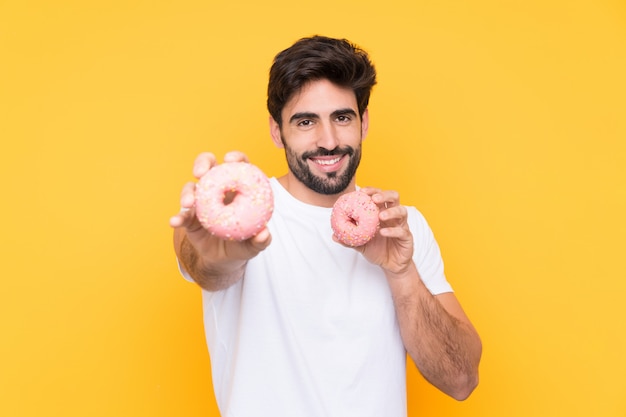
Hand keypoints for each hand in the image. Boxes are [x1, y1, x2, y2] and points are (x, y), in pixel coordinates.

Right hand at [169, 151, 271, 288]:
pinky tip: (174, 221)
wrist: (225, 261)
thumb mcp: (254, 244)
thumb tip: (264, 234)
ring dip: (188, 192)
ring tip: (188, 203)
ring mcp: (202, 201)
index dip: (235, 158)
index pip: (238, 166)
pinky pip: (182, 213)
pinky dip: (178, 216)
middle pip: (209, 166)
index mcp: (238, 188)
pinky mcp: (189, 217)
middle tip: (201, 173)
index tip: (229, 159)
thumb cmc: (243, 245)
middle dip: (203, 163)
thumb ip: (261, 239)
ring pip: (191, 187)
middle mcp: (218, 189)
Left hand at [350, 188, 413, 274]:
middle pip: (394, 197)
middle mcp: (393, 216)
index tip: (362, 191)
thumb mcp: (361, 244)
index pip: (379, 196)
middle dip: (384, 195)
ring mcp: (402, 225)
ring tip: (380, 216)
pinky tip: (383, 232)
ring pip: (402, 211)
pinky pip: (402, 231)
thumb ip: (349, 239)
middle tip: (374, 199)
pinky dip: (393, 230)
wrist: (390, 266)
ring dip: (391, 211)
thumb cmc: (377, 250)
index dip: (372, 191)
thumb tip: (334, 236)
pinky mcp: (407, 237)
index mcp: (382, 213)